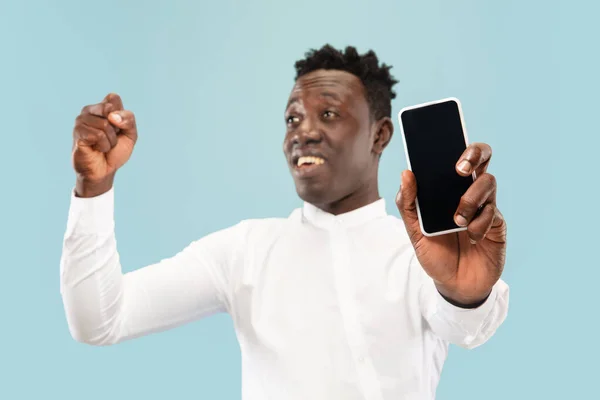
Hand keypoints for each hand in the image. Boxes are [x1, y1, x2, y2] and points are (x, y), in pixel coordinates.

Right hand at [72, 93, 137, 196]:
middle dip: (116, 129)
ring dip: (110, 140)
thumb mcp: (130, 134)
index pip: (114, 98)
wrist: (104, 170)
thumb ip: (129, 120)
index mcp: (102, 107)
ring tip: (103, 145)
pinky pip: (98, 135)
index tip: (118, 129)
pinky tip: (97, 149)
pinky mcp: (77, 132)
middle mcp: (89, 110)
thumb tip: (112, 116)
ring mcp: (81, 120)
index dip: (122, 116)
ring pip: (105, 124)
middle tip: (110, 138)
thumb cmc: (116, 151)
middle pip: (110, 109)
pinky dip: (103, 145)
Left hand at [396, 143, 506, 305]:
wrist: (454, 285)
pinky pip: (492, 213)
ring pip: (488, 182)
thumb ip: (407, 203)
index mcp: (448, 189)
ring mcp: (486, 206)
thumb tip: (406, 173)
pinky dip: (478, 224)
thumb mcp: (414, 231)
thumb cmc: (435, 253)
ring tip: (456, 219)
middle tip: (459, 169)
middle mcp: (470, 191)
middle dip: (474, 154)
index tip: (447, 144)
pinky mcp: (497, 224)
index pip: (457, 156)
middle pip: (482, 158)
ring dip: (470, 199)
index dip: (457, 144)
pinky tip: (471, 237)